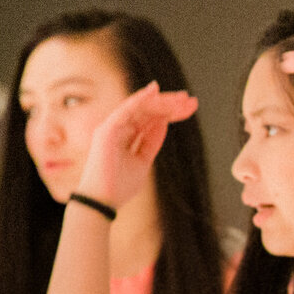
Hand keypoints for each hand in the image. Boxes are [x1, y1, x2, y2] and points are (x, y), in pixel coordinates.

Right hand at [77, 84, 197, 207]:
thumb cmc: (119, 185)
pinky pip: (126, 110)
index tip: (190, 107)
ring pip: (140, 108)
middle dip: (170, 105)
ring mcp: (111, 128)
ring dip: (161, 101)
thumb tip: (164, 122)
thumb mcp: (143, 161)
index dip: (170, 112)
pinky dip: (140, 99)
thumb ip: (151, 141)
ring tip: (182, 98)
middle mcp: (118, 129)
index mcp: (126, 136)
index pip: (151, 119)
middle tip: (191, 100)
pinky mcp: (107, 130)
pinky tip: (154, 91)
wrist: (102, 201)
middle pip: (148, 111)